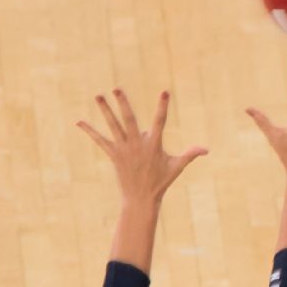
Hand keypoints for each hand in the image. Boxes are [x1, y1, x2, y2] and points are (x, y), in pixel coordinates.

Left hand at [77, 90, 206, 204]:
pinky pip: (100, 140)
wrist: (141, 198)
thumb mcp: (177, 167)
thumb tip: (206, 150)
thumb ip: (190, 154)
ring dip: (105, 110)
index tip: (165, 92)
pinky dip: (90, 131)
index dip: (162, 107)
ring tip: (98, 95)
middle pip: (129, 119)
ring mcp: (124, 149)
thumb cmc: (161, 182)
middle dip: (123, 103)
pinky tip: (79, 122)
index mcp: (154, 145)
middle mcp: (137, 144)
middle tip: (116, 88)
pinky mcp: (114, 155)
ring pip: (113, 126)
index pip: (160, 121)